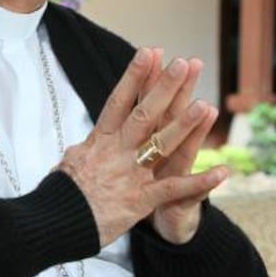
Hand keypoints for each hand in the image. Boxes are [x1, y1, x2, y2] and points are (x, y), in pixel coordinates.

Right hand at [56, 48, 226, 247]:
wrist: (54, 224)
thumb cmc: (60, 195)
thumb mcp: (69, 164)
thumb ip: (85, 149)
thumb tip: (88, 141)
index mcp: (99, 141)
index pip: (118, 101)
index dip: (135, 76)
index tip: (149, 52)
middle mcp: (116, 152)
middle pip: (143, 114)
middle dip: (164, 87)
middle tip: (182, 63)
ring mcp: (129, 175)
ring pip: (160, 145)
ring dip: (184, 125)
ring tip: (205, 104)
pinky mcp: (140, 200)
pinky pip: (174, 189)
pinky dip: (199, 182)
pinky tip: (221, 172)